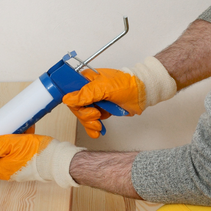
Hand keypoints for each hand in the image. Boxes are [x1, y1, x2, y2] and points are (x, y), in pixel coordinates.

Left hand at [0, 133, 83, 187]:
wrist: (59, 159)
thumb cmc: (36, 153)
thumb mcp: (10, 144)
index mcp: (1, 169)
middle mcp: (8, 172)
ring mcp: (19, 168)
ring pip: (7, 154)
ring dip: (7, 142)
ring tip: (12, 129)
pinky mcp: (29, 163)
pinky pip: (18, 152)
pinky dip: (18, 142)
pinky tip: (24, 130)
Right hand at [62, 57, 176, 137]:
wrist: (142, 94)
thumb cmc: (127, 85)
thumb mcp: (104, 87)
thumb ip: (86, 94)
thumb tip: (68, 98)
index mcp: (86, 79)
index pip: (71, 92)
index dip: (74, 103)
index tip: (80, 109)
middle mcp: (88, 90)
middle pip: (77, 107)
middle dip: (85, 115)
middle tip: (95, 116)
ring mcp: (95, 101)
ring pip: (84, 116)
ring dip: (90, 123)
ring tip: (98, 125)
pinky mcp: (101, 110)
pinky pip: (92, 121)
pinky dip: (93, 128)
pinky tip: (97, 131)